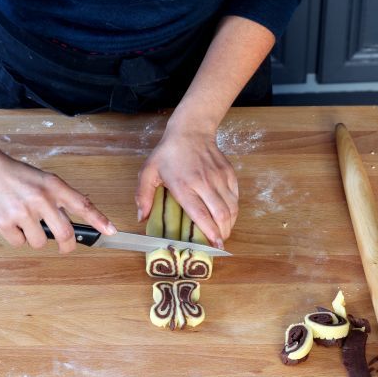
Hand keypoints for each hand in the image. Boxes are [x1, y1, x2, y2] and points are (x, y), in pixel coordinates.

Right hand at [0, 149, 116, 251]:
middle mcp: (40, 198)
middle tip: (65, 246)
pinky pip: (19, 243)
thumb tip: (71, 223)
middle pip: (64, 234)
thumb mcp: (43, 180)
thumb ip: (58, 199)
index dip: (99, 219)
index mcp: (53, 185)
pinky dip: (17, 237)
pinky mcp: (4, 223)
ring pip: (40, 242)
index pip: (82, 204)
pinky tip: (11, 222)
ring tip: (26, 222)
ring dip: (36, 238)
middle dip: (67, 245)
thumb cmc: (16, 175)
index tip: (111, 231)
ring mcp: (22, 212)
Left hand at [135, 125, 238, 247]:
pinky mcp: (228, 173)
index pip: (201, 214)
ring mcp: (219, 178)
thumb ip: (143, 196)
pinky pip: (235, 197)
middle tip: (218, 243)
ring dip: (230, 224)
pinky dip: (234, 210)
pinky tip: (227, 215)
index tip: (214, 246)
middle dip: (222, 234)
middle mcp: (204, 183)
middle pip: (221, 215)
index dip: (210, 233)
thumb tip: (142, 218)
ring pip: (232, 208)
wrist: (190, 131)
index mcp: (184, 186)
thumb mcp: (148, 172)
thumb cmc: (168, 153)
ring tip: (223, 232)